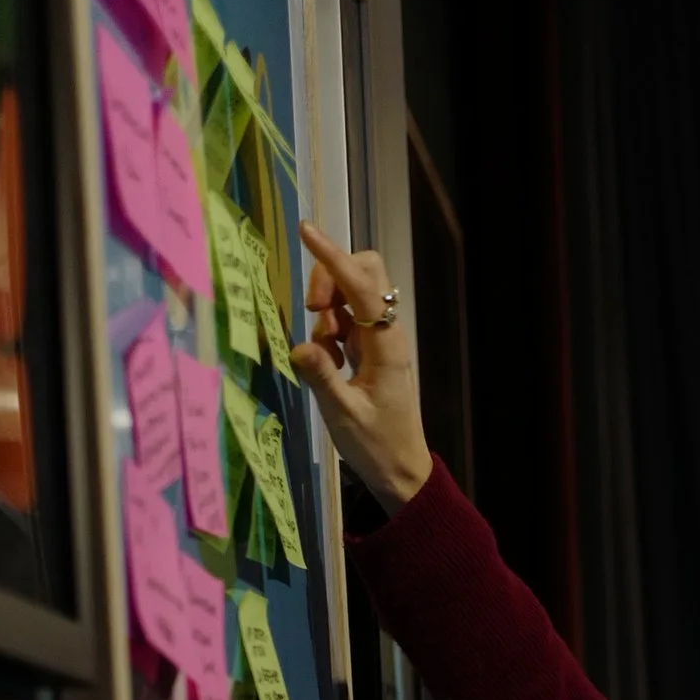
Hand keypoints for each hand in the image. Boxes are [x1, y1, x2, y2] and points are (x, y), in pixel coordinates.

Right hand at [288, 221, 431, 504]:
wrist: (401, 468)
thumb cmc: (376, 445)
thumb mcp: (343, 415)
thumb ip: (321, 378)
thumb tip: (299, 346)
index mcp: (386, 345)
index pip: (360, 287)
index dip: (332, 257)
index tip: (307, 230)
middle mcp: (386, 332)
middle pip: (363, 272)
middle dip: (331, 277)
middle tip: (312, 313)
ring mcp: (379, 338)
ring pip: (351, 293)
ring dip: (328, 308)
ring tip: (324, 352)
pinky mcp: (370, 347)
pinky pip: (346, 318)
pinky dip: (330, 329)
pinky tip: (329, 361)